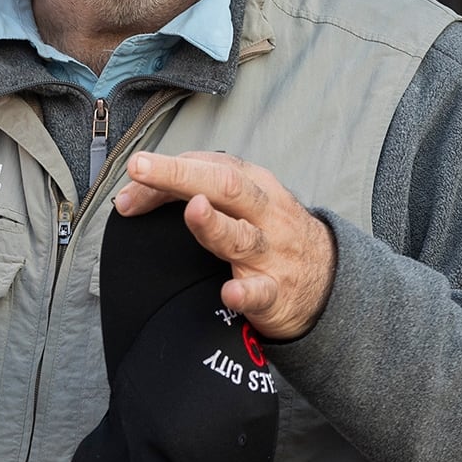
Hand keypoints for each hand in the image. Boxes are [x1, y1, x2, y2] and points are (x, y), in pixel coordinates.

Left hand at [113, 151, 334, 339]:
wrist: (332, 280)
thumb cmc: (273, 235)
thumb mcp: (247, 202)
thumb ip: (198, 192)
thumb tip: (134, 196)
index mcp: (255, 186)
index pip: (207, 167)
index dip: (165, 171)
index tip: (130, 181)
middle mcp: (264, 214)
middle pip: (224, 187)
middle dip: (180, 175)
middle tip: (141, 168)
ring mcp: (272, 254)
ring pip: (242, 237)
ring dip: (215, 224)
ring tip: (194, 210)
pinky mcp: (277, 294)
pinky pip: (261, 293)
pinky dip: (245, 294)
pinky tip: (229, 293)